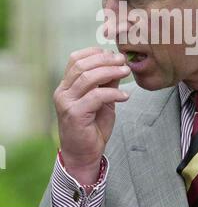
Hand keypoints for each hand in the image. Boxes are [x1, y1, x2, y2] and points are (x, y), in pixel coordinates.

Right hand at [53, 47, 130, 184]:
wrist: (84, 154)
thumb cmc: (93, 126)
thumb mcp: (102, 99)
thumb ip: (107, 82)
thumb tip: (118, 63)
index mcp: (66, 85)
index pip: (76, 58)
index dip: (95, 52)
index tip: (114, 54)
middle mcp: (62, 91)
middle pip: (82, 65)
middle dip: (105, 60)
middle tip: (123, 60)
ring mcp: (66, 103)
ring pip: (87, 78)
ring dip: (110, 72)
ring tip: (126, 72)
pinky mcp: (74, 114)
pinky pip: (95, 96)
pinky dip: (113, 93)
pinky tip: (125, 97)